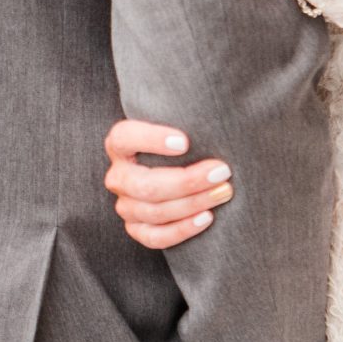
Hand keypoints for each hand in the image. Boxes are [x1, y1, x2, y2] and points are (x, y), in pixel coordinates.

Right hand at [102, 118, 231, 249]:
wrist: (181, 171)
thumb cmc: (186, 144)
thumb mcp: (180, 127)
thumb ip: (189, 120)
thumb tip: (221, 105)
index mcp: (120, 144)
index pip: (125, 137)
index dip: (151, 140)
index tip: (186, 142)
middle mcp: (119, 175)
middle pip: (145, 185)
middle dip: (188, 181)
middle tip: (222, 172)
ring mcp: (125, 205)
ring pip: (154, 211)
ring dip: (193, 203)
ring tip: (223, 192)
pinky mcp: (136, 228)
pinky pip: (155, 237)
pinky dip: (182, 229)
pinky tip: (207, 218)